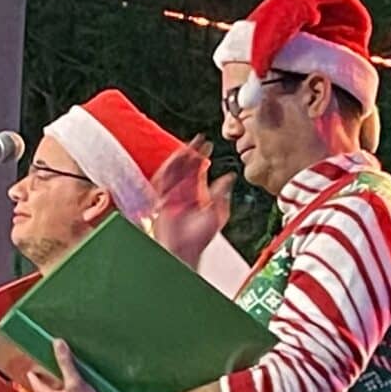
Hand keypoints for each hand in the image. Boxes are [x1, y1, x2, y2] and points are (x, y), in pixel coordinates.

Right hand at [145, 137, 233, 267]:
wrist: (184, 252)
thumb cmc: (199, 239)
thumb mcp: (217, 213)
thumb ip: (221, 194)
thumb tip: (230, 176)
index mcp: (194, 194)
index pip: (197, 170)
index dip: (202, 157)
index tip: (208, 144)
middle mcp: (182, 192)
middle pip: (185, 167)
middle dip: (191, 152)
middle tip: (198, 139)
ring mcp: (170, 195)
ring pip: (174, 171)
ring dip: (180, 158)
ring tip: (187, 147)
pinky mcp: (160, 200)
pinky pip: (162, 180)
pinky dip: (167, 169)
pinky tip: (174, 160)